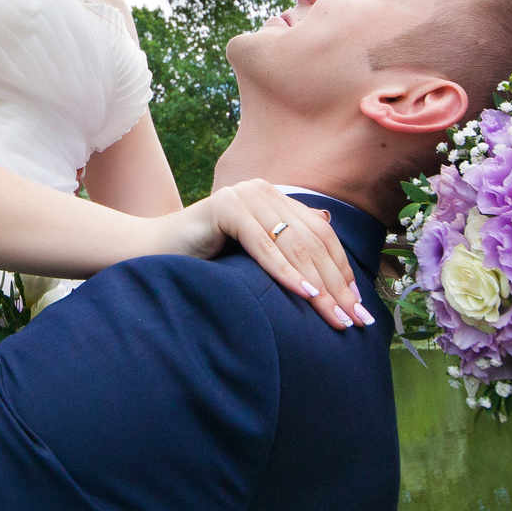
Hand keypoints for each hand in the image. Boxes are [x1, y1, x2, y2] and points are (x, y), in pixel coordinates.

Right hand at [156, 179, 371, 330]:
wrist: (152, 254)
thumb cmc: (204, 261)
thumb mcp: (254, 256)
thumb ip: (287, 243)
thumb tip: (329, 225)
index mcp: (274, 199)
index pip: (321, 236)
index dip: (343, 271)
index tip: (359, 308)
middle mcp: (263, 191)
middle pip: (313, 240)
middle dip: (337, 284)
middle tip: (355, 319)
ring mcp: (244, 194)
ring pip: (293, 243)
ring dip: (318, 283)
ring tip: (335, 314)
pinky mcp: (225, 206)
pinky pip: (263, 243)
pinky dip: (285, 271)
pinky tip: (304, 294)